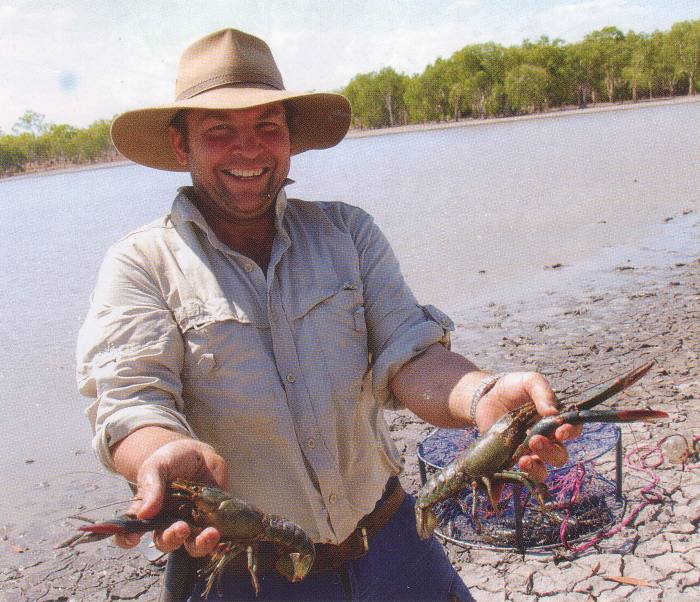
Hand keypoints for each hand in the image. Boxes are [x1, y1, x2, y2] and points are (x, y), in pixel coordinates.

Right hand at [115, 438, 228, 556]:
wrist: (199, 454)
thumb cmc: (171, 460)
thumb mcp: (157, 466)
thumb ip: (151, 486)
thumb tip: (145, 513)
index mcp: (148, 513)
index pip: (130, 534)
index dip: (128, 539)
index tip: (133, 539)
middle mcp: (168, 524)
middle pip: (166, 542)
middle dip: (172, 539)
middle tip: (181, 528)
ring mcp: (191, 525)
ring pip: (192, 546)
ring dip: (200, 545)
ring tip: (210, 533)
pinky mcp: (212, 522)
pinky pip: (215, 538)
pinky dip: (219, 541)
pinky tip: (223, 532)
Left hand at [474, 371, 581, 481]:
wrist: (484, 396)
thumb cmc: (512, 388)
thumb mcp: (528, 381)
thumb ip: (542, 391)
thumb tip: (554, 412)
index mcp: (555, 422)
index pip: (573, 431)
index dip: (571, 433)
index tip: (561, 431)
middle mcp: (546, 440)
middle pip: (559, 456)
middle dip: (550, 452)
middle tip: (535, 441)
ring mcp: (528, 453)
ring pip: (541, 471)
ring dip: (535, 470)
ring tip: (523, 460)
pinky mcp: (509, 460)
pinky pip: (511, 479)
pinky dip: (505, 488)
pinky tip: (497, 492)